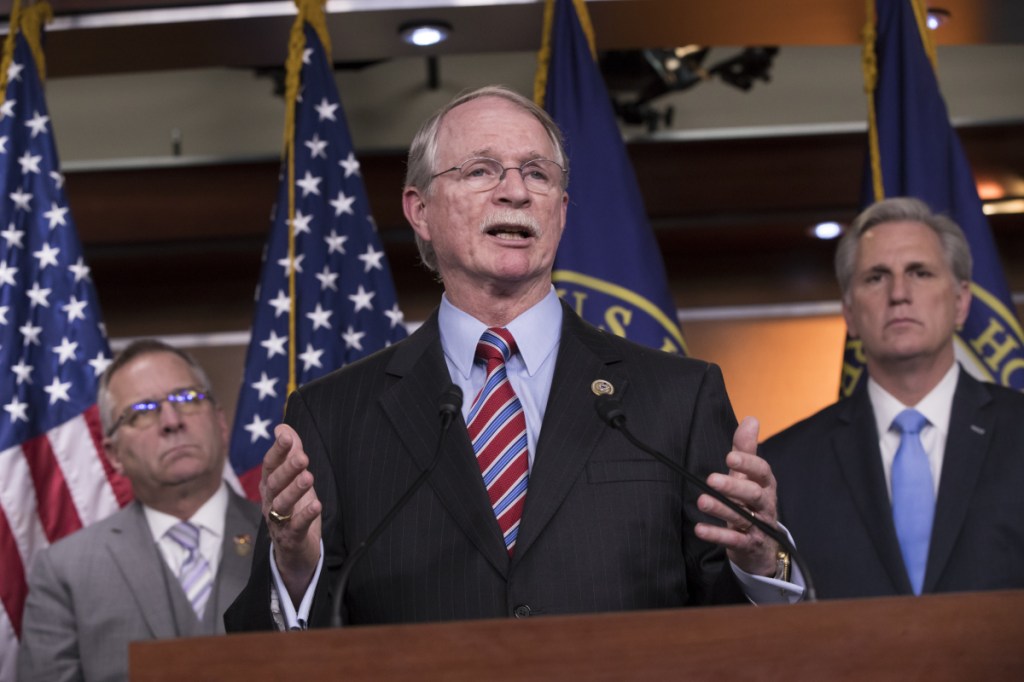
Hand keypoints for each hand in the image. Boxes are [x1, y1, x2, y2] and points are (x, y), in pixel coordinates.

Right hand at [261, 424, 322, 602]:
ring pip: (282, 504)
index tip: (286, 437)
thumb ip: (290, 454)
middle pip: (274, 483)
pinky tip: (316, 505)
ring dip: (295, 490)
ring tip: (308, 477)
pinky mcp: (291, 538)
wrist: (293, 551)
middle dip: (287, 469)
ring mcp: (279, 521)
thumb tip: (282, 427)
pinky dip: (305, 515)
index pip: (270, 465)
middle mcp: (270, 502)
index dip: (277, 451)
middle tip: (302, 457)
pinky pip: (296, 526)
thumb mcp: (293, 479)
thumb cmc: (294, 509)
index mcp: (270, 486)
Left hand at [694, 416, 779, 576]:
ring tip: (701, 501)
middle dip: (734, 486)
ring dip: (721, 509)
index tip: (730, 456)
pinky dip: (717, 535)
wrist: (762, 545)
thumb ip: (746, 449)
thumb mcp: (748, 475)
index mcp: (765, 484)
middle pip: (754, 494)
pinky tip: (699, 529)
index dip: (748, 463)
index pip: (762, 471)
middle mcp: (765, 504)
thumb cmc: (750, 502)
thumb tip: (751, 419)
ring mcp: (758, 526)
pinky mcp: (749, 545)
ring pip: (743, 517)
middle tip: (711, 479)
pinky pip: (734, 540)